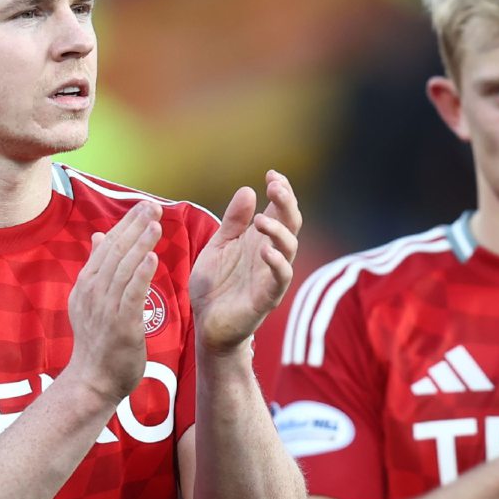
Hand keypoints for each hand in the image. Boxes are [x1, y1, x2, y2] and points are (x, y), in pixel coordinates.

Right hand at [63, 200, 162, 403]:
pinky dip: (141, 275)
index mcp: (86, 284)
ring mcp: (105, 308)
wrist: (93, 380)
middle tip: (152, 207)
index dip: (125, 225)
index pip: (107, 247)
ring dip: (139, 244)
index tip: (143, 207)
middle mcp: (93, 292)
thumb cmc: (97, 341)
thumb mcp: (90, 300)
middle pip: (115, 252)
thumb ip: (96, 267)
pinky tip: (153, 257)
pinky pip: (131, 295)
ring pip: (124, 270)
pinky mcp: (121, 325)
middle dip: (134, 227)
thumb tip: (99, 236)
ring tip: (155, 224)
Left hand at [189, 171, 300, 353]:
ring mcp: (271, 275)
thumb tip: (248, 190)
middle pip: (291, 223)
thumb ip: (233, 221)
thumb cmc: (215, 286)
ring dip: (279, 230)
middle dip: (287, 202)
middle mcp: (270, 254)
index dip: (281, 191)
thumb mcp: (219, 245)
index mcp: (259, 240)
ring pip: (289, 247)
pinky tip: (265, 251)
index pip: (279, 210)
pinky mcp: (266, 297)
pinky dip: (276, 263)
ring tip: (261, 220)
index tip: (272, 174)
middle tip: (275, 186)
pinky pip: (280, 278)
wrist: (207, 324)